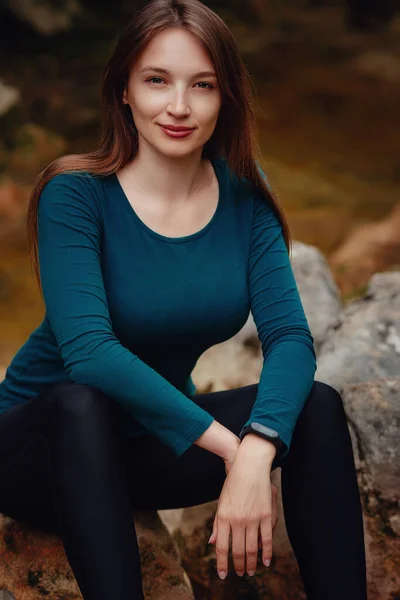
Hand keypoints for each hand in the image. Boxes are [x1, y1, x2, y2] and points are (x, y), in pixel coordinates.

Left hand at [208, 442, 278, 577]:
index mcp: (224, 518)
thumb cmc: (233, 485)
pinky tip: (266, 561)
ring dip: (252, 563)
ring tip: (251, 571)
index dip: (222, 564)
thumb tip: (213, 543)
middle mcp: (237, 520)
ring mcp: (253, 519)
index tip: (223, 575)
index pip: (222, 548)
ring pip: (252, 548)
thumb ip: (218, 524)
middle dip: (238, 566)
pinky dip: (266, 553)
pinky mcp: (266, 515)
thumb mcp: (221, 503)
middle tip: (240, 574)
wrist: (248, 467)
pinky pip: (267, 539)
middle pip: (237, 551)